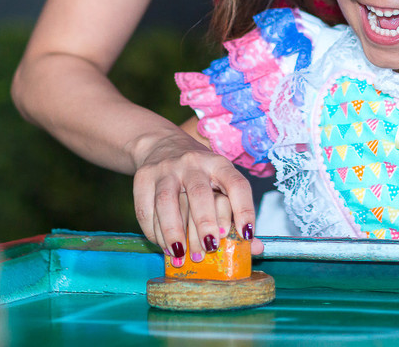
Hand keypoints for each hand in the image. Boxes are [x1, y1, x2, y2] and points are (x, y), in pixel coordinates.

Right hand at [131, 131, 261, 261]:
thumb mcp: (220, 184)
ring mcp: (166, 169)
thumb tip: (255, 248)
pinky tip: (162, 245)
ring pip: (167, 200)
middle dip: (204, 223)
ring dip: (173, 231)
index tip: (246, 235)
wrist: (161, 144)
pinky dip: (153, 231)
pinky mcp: (143, 177)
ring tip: (180, 254)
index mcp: (219, 164)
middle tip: (209, 248)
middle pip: (199, 193)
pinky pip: (146, 208)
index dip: (244, 210)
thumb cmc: (199, 175)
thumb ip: (236, 215)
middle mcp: (193, 163)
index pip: (237, 184)